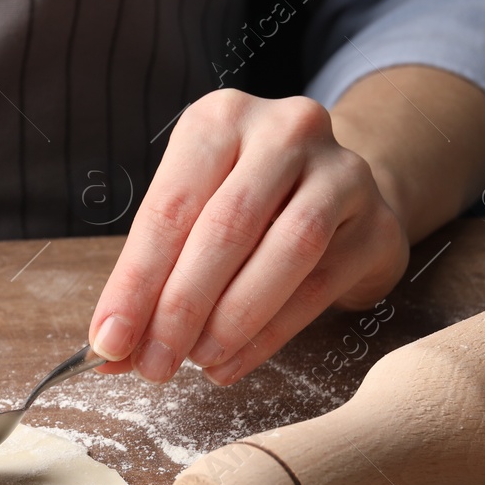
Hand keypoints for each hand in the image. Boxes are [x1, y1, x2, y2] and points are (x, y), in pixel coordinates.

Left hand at [88, 90, 409, 384]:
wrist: (338, 192)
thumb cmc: (246, 205)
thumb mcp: (191, 217)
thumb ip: (151, 278)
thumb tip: (110, 351)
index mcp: (221, 119)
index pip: (170, 207)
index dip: (135, 282)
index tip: (108, 340)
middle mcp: (284, 131)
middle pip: (225, 227)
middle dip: (180, 308)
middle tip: (152, 365)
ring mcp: (341, 172)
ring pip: (285, 252)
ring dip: (231, 320)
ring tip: (196, 362)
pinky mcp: (376, 223)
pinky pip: (318, 286)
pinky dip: (268, 334)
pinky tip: (232, 362)